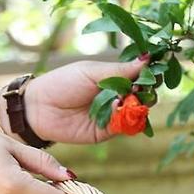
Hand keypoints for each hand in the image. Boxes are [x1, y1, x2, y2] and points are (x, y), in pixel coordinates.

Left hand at [24, 56, 150, 143]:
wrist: (39, 108)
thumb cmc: (62, 83)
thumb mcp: (92, 72)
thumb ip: (119, 70)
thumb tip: (147, 60)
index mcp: (114, 80)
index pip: (140, 78)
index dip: (148, 76)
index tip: (154, 71)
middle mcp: (116, 98)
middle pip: (142, 98)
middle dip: (146, 93)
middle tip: (144, 88)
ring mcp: (112, 117)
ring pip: (135, 114)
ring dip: (138, 107)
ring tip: (133, 99)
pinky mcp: (105, 133)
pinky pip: (123, 128)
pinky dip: (126, 120)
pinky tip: (122, 109)